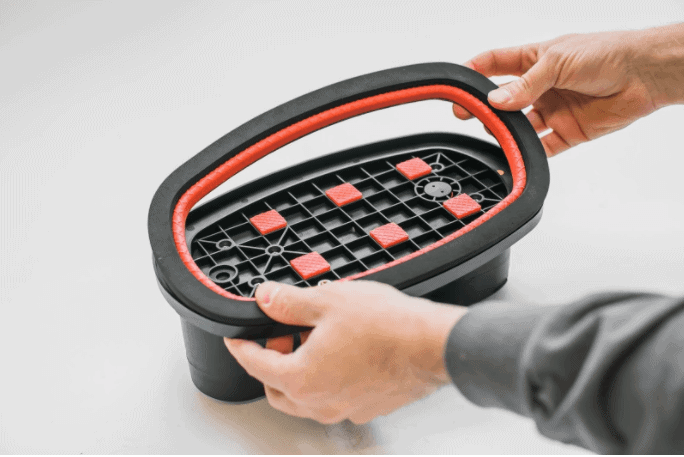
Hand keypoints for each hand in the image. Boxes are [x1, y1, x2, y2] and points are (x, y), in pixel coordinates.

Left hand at [224, 280, 466, 423]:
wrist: (432, 345)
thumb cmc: (387, 327)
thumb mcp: (328, 301)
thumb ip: (288, 302)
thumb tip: (265, 299)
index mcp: (301, 379)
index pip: (255, 365)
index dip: (241, 346)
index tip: (236, 338)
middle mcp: (320, 402)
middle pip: (277, 390)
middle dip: (270, 362)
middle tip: (280, 334)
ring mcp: (346, 408)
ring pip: (306, 398)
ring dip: (299, 371)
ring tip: (313, 338)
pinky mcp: (368, 407)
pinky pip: (334, 397)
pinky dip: (326, 378)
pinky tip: (340, 352)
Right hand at [454, 26, 683, 156]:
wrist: (645, 75)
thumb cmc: (608, 53)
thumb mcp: (559, 61)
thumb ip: (526, 84)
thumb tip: (496, 100)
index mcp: (535, 59)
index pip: (494, 63)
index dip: (473, 72)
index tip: (455, 85)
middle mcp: (540, 86)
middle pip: (502, 99)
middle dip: (483, 107)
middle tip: (467, 115)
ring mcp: (552, 110)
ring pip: (518, 126)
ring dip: (505, 131)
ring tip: (495, 133)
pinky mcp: (566, 132)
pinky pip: (541, 148)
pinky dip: (526, 154)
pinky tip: (514, 156)